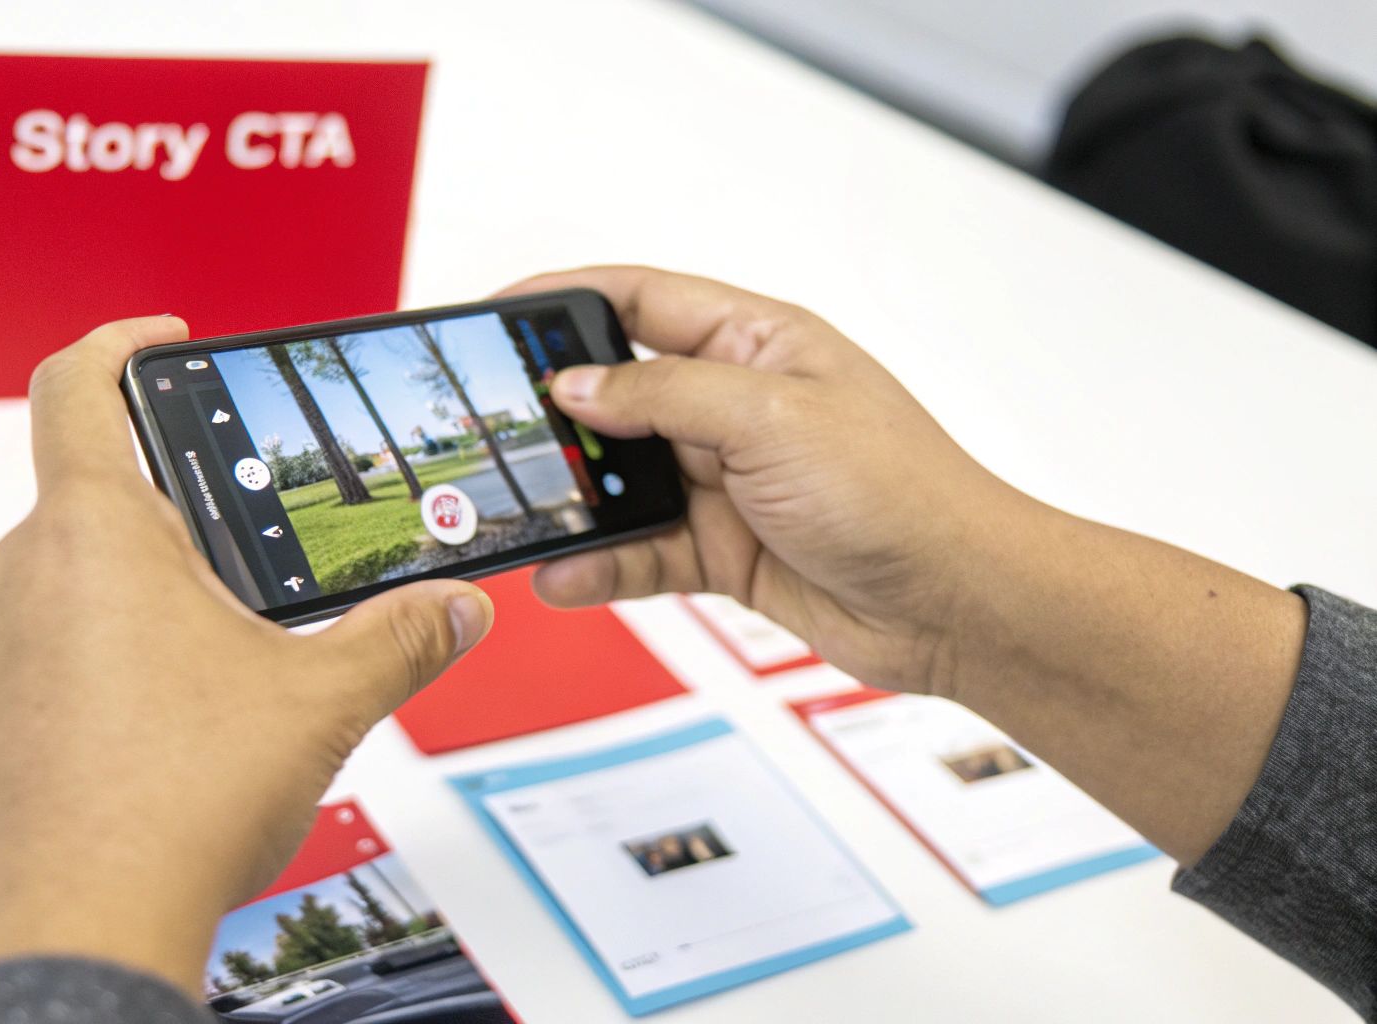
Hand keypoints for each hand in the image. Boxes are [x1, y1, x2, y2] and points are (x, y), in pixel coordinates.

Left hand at [0, 317, 493, 986]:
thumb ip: (400, 638)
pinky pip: (55, 636)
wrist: (75, 927)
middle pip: (92, 482)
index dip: (123, 340)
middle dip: (179, 495)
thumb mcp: (320, 702)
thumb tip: (457, 609)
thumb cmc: (166, 806)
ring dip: (148, 576)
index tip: (168, 338)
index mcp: (94, 531)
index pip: (76, 382)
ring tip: (229, 630)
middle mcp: (25, 572)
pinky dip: (116, 640)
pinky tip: (183, 704)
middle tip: (250, 525)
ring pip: (74, 566)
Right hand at [507, 267, 1019, 697]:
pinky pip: (644, 550)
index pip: (641, 300)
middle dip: (557, 414)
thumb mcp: (770, 418)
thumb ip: (664, 393)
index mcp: (757, 343)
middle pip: (619, 394)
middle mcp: (736, 406)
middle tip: (493, 428)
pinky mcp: (726, 549)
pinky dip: (602, 562)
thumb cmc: (900, 492)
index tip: (498, 317)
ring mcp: (729, 481)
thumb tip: (578, 384)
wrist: (957, 602)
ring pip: (624, 481)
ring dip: (577, 500)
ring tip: (521, 512)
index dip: (566, 300)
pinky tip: (565, 573)